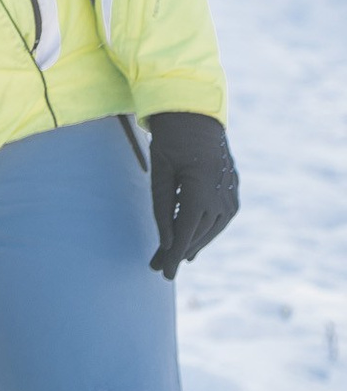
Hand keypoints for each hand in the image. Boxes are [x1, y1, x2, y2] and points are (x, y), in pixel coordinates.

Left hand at [147, 110, 239, 277]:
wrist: (197, 116)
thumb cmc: (171, 142)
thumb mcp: (159, 174)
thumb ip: (162, 211)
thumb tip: (168, 245)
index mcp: (200, 191)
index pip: (185, 234)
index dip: (173, 256)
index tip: (164, 273)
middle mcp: (221, 197)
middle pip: (197, 235)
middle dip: (177, 253)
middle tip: (157, 267)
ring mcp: (231, 195)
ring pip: (211, 231)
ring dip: (192, 245)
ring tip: (172, 257)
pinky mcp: (233, 193)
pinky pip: (219, 220)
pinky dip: (205, 232)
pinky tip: (193, 242)